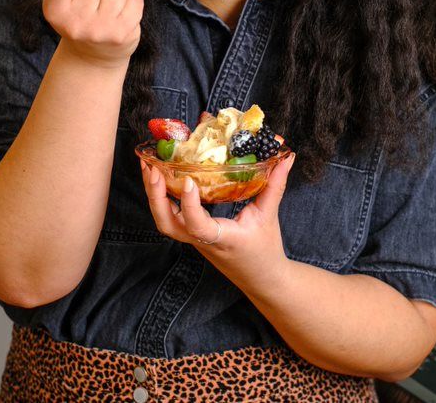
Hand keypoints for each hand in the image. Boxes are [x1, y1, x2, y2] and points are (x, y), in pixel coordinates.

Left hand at [141, 152, 295, 287]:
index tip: (189, 181)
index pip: (198, 226)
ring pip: (164, 220)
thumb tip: (286, 157)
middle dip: (155, 196)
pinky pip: (169, 217)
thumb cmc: (265, 250)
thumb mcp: (269, 216)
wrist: (261, 278)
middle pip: (167, 223)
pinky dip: (161, 197)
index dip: (189, 205)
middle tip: (152, 167)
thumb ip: (275, 184)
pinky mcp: (190, 234)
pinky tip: (159, 176)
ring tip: (148, 166)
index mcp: (221, 239)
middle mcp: (201, 240)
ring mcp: (193, 238)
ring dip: (153, 194)